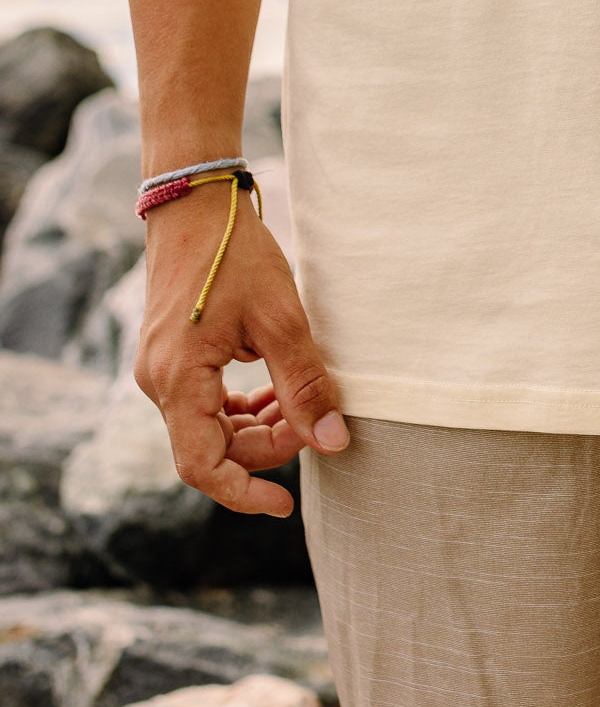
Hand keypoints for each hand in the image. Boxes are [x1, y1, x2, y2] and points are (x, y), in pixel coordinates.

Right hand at [134, 184, 348, 515]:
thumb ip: (305, 384)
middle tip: (314, 421)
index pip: (202, 467)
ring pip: (209, 426)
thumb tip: (332, 441)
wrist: (196, 201)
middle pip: (211, 448)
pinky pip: (204, 401)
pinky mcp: (172, 354)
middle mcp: (159, 381)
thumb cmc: (236, 253)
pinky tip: (275, 388)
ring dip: (256, 425)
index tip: (285, 504)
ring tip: (300, 402)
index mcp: (178, 380)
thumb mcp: (281, 319)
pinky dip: (241, 404)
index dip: (244, 493)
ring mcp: (161, 368)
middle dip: (265, 446)